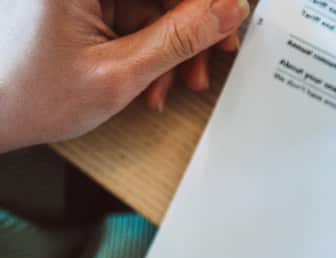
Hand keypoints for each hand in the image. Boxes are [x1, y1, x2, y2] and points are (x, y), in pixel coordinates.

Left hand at [0, 0, 248, 152]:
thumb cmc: (30, 95)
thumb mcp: (119, 73)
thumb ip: (179, 39)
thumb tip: (228, 9)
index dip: (206, 1)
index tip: (231, 19)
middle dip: (189, 28)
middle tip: (209, 61)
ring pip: (152, 6)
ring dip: (171, 46)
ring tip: (170, 85)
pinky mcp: (79, 4)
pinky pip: (134, 16)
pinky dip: (148, 48)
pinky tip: (149, 79)